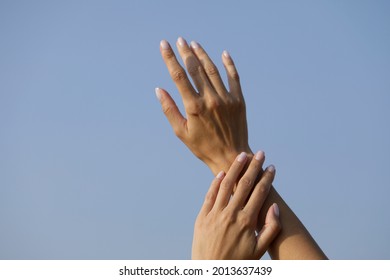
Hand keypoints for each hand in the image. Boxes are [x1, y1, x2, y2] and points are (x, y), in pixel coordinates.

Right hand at [156, 37, 251, 174]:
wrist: (231, 156)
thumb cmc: (203, 147)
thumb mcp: (181, 132)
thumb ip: (169, 110)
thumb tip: (159, 89)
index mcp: (194, 107)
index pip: (179, 76)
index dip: (170, 58)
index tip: (164, 45)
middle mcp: (211, 99)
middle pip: (196, 69)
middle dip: (186, 52)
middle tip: (180, 40)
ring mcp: (227, 99)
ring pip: (213, 70)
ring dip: (203, 55)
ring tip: (195, 44)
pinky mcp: (239, 101)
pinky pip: (234, 77)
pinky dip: (229, 64)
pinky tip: (223, 54)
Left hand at [192, 151, 280, 259]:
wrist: (210, 271)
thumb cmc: (238, 262)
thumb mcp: (259, 249)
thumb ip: (270, 228)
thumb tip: (275, 207)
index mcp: (246, 221)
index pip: (259, 193)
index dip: (267, 178)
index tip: (272, 167)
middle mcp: (231, 214)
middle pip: (244, 184)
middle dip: (253, 167)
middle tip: (260, 153)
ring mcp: (215, 214)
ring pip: (226, 185)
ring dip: (235, 168)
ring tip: (241, 156)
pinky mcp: (203, 216)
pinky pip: (210, 195)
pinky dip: (216, 182)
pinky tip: (222, 172)